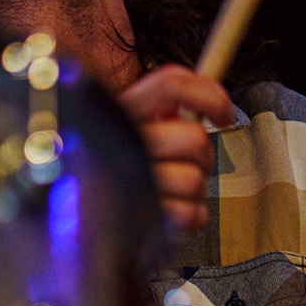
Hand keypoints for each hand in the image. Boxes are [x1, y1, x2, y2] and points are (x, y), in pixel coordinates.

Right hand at [117, 64, 233, 231]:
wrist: (82, 220)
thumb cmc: (117, 169)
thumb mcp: (132, 127)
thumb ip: (165, 108)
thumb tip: (212, 101)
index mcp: (120, 111)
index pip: (171, 83)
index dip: (209, 95)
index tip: (224, 116)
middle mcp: (120, 142)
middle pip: (194, 137)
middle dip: (202, 155)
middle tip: (186, 163)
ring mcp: (130, 183)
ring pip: (195, 179)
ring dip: (194, 189)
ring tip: (172, 191)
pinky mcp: (143, 221)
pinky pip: (193, 214)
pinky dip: (191, 217)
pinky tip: (171, 214)